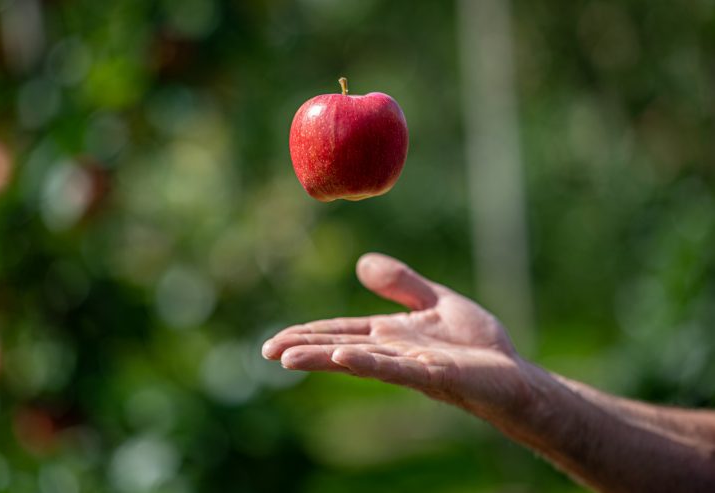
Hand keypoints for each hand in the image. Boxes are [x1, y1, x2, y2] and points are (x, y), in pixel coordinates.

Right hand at [262, 253, 533, 418]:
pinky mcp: (433, 374)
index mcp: (389, 334)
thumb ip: (401, 284)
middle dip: (304, 348)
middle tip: (267, 352)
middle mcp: (392, 351)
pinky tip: (342, 359)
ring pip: (358, 359)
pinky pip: (395, 368)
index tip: (276, 341)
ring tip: (286, 358)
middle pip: (339, 346)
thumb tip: (361, 263)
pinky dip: (368, 363)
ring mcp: (410, 364)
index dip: (308, 334)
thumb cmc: (477, 343)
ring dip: (322, 358)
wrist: (513, 373)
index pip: (340, 332)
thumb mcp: (436, 300)